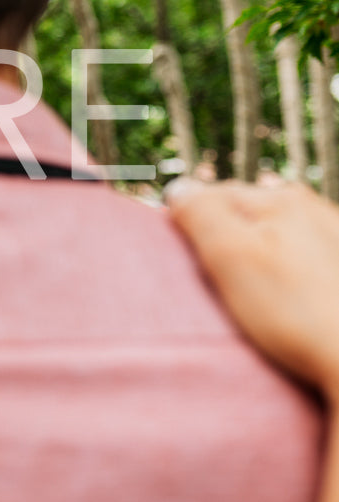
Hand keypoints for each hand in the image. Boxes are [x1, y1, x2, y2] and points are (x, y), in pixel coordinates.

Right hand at [167, 178, 338, 395]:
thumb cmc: (297, 313)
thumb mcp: (231, 257)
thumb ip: (201, 214)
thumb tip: (177, 188)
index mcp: (283, 200)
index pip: (210, 196)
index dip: (192, 227)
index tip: (193, 264)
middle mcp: (315, 209)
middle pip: (245, 216)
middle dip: (226, 241)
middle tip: (226, 285)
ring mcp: (335, 238)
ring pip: (274, 239)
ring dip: (258, 259)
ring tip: (261, 298)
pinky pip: (300, 262)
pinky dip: (287, 278)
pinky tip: (290, 304)